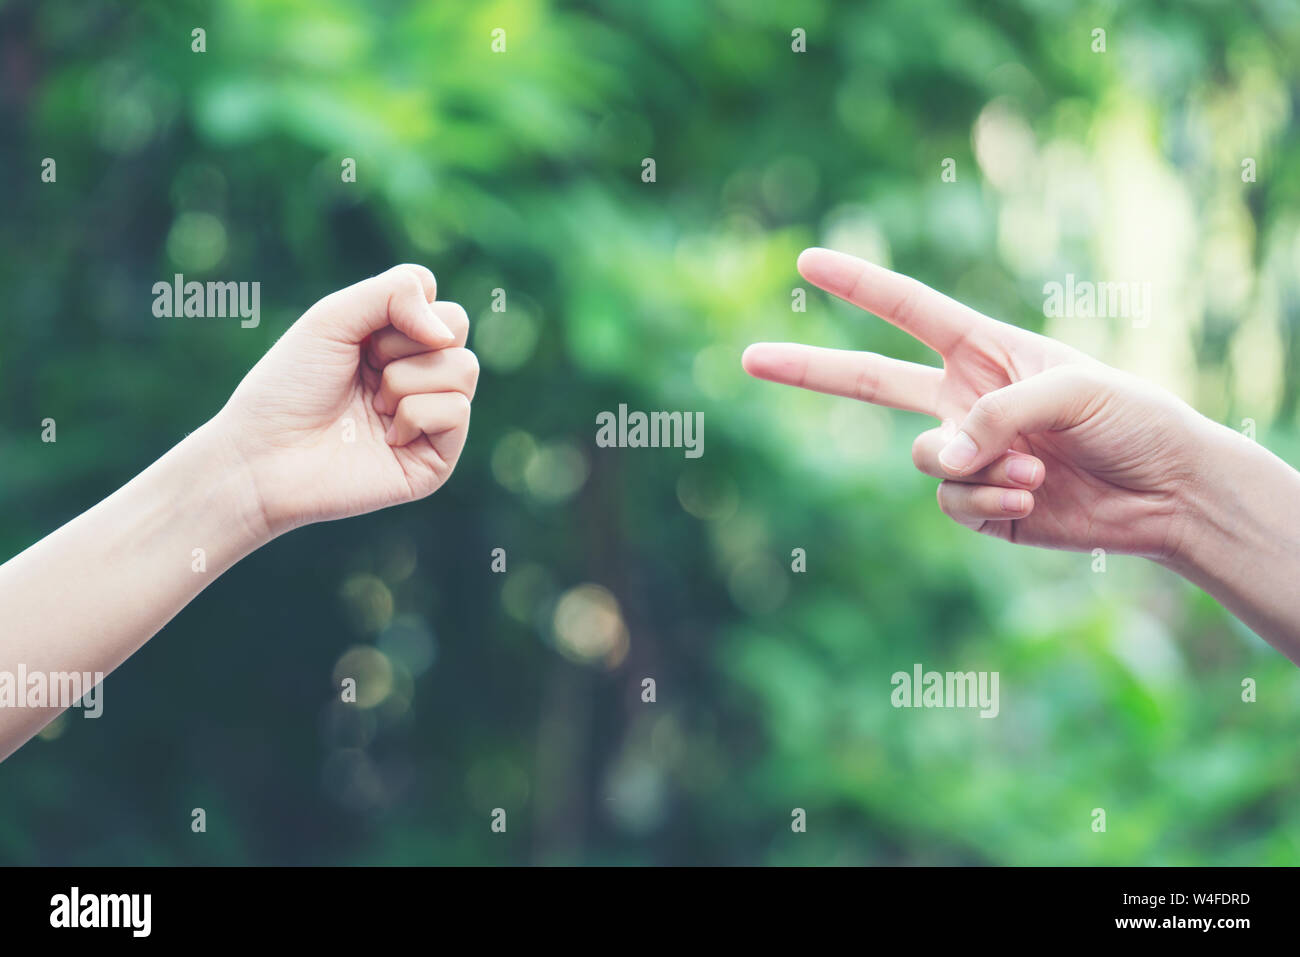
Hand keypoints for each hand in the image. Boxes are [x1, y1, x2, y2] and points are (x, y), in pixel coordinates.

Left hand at [213, 264, 478, 537]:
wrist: (265, 455)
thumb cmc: (289, 387)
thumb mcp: (334, 316)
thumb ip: (395, 292)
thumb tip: (447, 333)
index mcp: (395, 343)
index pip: (438, 303)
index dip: (402, 309)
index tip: (359, 337)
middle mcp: (418, 377)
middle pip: (457, 330)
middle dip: (403, 344)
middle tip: (365, 372)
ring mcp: (431, 419)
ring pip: (464, 369)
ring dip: (405, 381)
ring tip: (373, 407)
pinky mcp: (437, 460)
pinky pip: (457, 411)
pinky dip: (415, 415)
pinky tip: (386, 437)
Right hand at [742, 248, 1214, 560]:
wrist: (1167, 492)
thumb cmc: (1133, 418)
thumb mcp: (1071, 391)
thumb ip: (995, 415)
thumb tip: (940, 457)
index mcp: (986, 351)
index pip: (908, 311)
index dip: (858, 284)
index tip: (808, 261)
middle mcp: (964, 399)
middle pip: (867, 382)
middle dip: (807, 369)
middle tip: (748, 357)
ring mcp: (967, 454)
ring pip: (923, 459)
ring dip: (975, 467)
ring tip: (1035, 471)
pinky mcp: (978, 505)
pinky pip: (951, 501)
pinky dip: (989, 500)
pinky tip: (1034, 496)